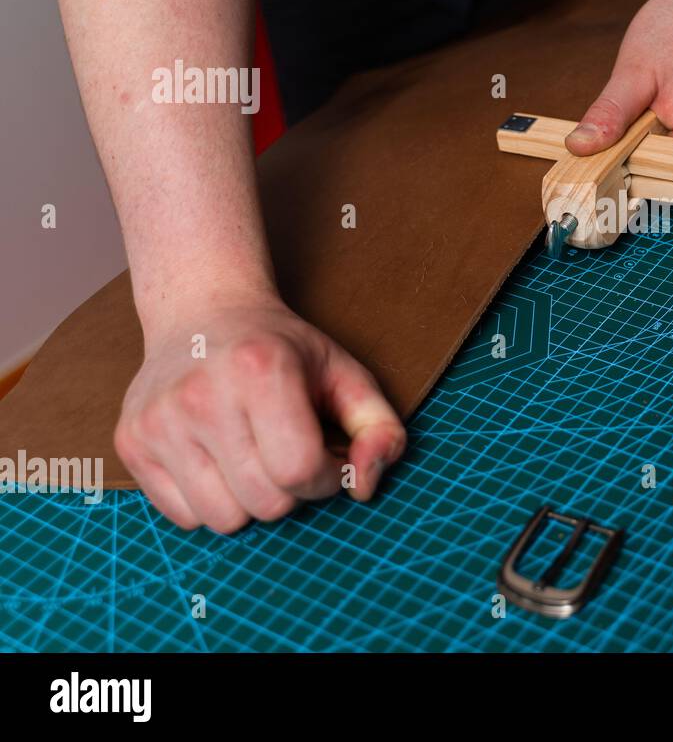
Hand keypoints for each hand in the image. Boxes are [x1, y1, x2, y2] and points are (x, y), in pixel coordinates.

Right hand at [114, 297, 405, 533]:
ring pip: (223, 520)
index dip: (327, 477)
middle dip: (292, 490)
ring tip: (253, 456)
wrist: (202, 313)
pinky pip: (184, 518)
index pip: (300, 471)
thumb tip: (363, 488)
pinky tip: (218, 459)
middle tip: (289, 451)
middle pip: (265, 503)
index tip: (327, 456)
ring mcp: (159, 421)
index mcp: (260, 370)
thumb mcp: (346, 373)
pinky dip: (211, 501)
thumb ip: (380, 428)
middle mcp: (201, 395)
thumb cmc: (283, 350)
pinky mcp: (131, 443)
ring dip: (250, 501)